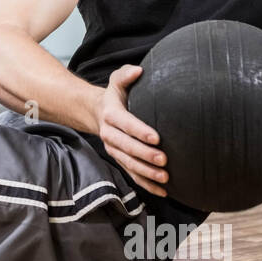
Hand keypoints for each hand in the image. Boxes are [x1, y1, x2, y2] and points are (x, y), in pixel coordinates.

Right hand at [98, 64, 167, 196]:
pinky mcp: (120, 159)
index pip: (125, 123)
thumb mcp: (116, 80)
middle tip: (164, 160)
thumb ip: (126, 74)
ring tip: (165, 177)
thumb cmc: (114, 95)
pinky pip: (131, 174)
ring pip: (129, 164)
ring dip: (146, 173)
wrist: (97, 113)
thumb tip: (139, 70)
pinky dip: (146, 184)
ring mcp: (114, 149)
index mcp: (111, 114)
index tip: (157, 137)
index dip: (140, 131)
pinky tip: (162, 191)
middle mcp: (110, 134)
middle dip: (145, 155)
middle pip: (127, 147)